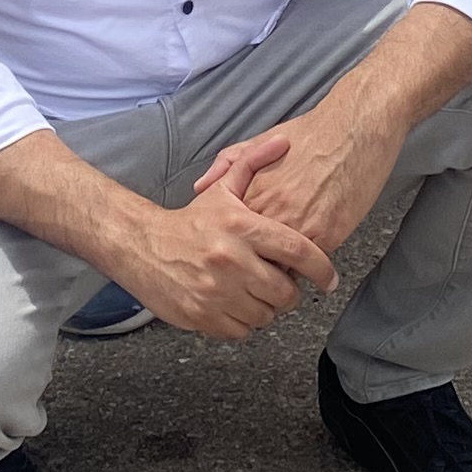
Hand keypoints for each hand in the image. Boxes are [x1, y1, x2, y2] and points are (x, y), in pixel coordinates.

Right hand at [107, 184, 342, 340]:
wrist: (142, 246)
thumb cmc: (190, 222)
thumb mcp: (222, 189)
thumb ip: (253, 163)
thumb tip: (284, 141)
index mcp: (241, 227)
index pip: (297, 250)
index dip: (321, 268)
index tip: (329, 278)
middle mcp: (231, 259)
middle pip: (285, 291)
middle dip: (288, 291)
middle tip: (279, 283)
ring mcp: (216, 291)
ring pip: (265, 315)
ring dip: (265, 308)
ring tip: (253, 292)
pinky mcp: (202, 315)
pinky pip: (242, 331)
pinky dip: (243, 322)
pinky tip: (235, 304)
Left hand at [193, 96, 403, 259]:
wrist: (355, 128)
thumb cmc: (311, 133)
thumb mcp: (262, 140)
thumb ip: (229, 164)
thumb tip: (200, 187)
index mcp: (252, 190)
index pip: (232, 235)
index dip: (236, 247)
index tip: (240, 253)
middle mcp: (270, 210)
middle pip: (252, 256)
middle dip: (255, 266)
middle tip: (262, 270)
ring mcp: (298, 224)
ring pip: (280, 268)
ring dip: (281, 273)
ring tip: (286, 274)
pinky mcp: (327, 233)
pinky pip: (309, 266)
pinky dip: (308, 269)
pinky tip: (311, 265)